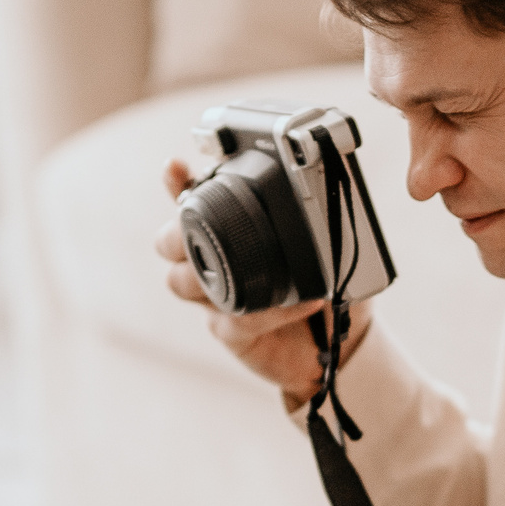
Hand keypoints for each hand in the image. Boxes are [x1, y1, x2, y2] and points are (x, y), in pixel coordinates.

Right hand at [155, 158, 371, 408]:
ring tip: (247, 264)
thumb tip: (308, 179)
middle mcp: (214, 265)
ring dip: (208, 272)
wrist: (336, 339)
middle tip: (194, 225)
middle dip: (175, 233)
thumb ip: (304, 217)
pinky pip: (235, 319)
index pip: (192, 204)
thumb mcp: (319, 245)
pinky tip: (304, 301)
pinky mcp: (232, 334)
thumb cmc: (322, 285)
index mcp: (228, 234)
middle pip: (168, 244)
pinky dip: (269, 311)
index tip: (175, 166)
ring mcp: (217, 301)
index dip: (177, 185)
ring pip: (182, 283)